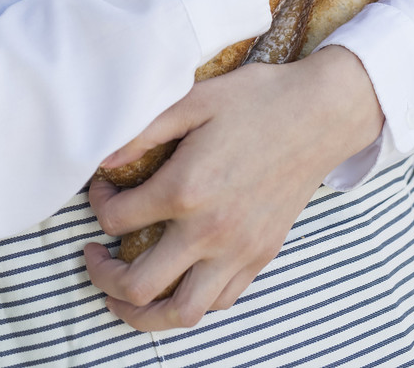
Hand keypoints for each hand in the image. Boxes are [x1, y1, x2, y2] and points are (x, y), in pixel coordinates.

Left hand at [84, 46, 383, 331]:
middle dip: (103, 279)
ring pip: (182, 312)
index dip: (97, 205)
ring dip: (144, 314)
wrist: (320, 114)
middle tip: (93, 259)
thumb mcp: (193, 100)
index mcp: (186, 188)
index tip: (101, 190)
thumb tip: (104, 160)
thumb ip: (143, 131)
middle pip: (140, 287)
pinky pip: (220, 300)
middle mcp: (210, 231)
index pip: (117, 218)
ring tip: (125, 296)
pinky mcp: (261, 256)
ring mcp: (239, 250)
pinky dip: (190, 301)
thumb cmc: (256, 100)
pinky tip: (178, 279)